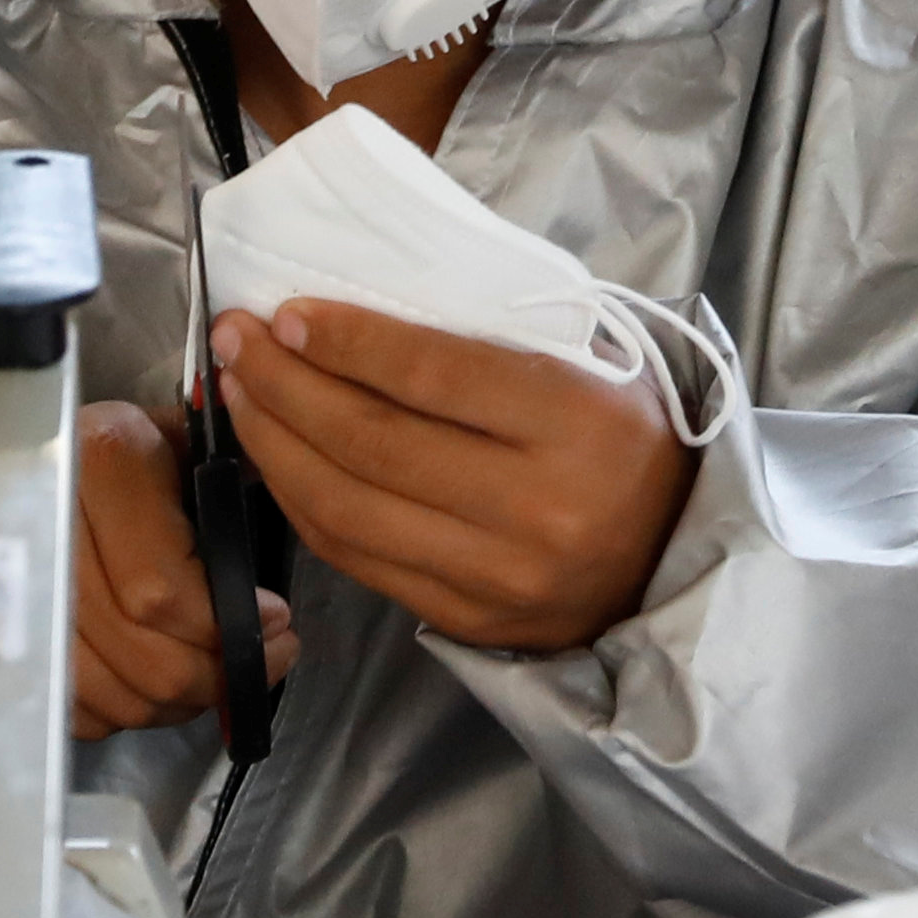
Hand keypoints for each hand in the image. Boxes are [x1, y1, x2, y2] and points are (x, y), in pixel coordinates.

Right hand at [0, 399, 300, 742]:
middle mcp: (50, 535)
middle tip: (262, 658)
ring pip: (120, 698)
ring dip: (181, 701)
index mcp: (100, 466)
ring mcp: (15, 602)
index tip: (274, 622)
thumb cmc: (92, 456)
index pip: (163, 593)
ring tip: (213, 673)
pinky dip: (129, 712)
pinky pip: (83, 715)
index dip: (228, 627)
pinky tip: (154, 682)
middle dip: (220, 675)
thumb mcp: (162, 436)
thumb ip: (223, 467)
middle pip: (147, 659)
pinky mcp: (0, 650)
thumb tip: (289, 490)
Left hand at [211, 301, 690, 654]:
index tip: (287, 312)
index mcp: (579, 423)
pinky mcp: (468, 620)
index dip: (347, 342)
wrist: (678, 559)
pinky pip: (358, 559)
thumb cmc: (624, 439)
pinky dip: (302, 504)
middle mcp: (539, 508)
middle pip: (375, 442)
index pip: (434, 376)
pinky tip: (276, 458)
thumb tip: (363, 296)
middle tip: (238, 340)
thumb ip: (495, 336)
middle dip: (286, 385)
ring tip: (239, 393)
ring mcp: (499, 576)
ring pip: (349, 508)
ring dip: (275, 446)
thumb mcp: (592, 364)